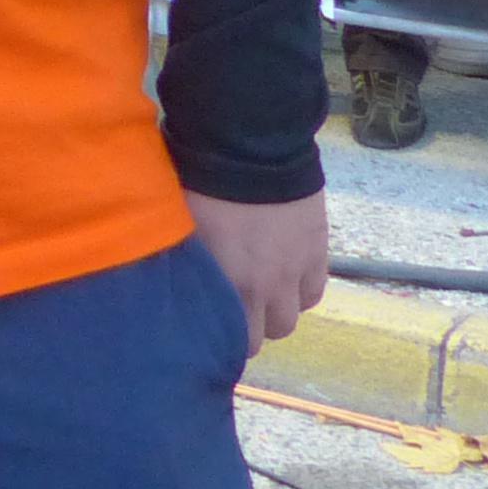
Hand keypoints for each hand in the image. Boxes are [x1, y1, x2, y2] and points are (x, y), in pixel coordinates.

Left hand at [186, 190, 330, 351]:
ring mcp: (294, 271)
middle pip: (265, 334)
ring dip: (275, 310)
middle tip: (234, 305)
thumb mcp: (179, 227)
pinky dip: (299, 290)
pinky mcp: (317, 252)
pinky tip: (284, 274)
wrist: (251, 147)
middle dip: (249, 326)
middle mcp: (263, 287)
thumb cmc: (200, 182)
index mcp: (225, 284)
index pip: (232, 340)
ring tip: (260, 289)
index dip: (222, 337)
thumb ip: (184, 265)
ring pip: (291, 317)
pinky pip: (313, 292)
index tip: (211, 326)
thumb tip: (170, 287)